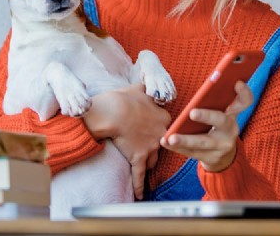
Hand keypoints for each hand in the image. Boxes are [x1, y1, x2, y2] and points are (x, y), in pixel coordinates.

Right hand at [83, 83, 170, 199]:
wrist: (112, 110)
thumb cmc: (123, 98)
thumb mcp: (138, 88)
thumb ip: (146, 88)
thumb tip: (146, 83)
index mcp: (164, 118)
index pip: (166, 128)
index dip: (159, 130)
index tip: (154, 132)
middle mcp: (161, 134)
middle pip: (162, 146)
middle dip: (156, 149)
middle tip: (151, 151)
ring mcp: (151, 147)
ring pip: (153, 160)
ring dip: (149, 165)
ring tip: (147, 173)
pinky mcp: (138, 157)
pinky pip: (140, 175)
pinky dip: (140, 186)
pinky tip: (141, 195)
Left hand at [160, 81, 252, 171]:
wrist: (223, 157)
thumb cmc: (216, 127)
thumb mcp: (220, 114)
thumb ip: (214, 100)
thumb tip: (205, 81)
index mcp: (232, 114)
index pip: (244, 102)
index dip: (244, 92)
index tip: (237, 82)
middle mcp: (230, 130)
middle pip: (221, 121)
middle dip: (207, 116)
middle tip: (192, 112)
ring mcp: (222, 146)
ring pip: (203, 142)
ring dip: (185, 140)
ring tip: (170, 137)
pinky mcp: (211, 158)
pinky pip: (191, 152)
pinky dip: (177, 147)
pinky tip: (164, 142)